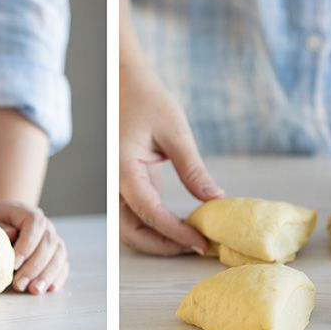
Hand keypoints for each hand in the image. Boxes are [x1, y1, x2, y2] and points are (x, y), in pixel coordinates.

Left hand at [0, 200, 68, 293]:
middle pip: (49, 242)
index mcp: (27, 213)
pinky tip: (49, 289)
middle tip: (19, 284)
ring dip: (47, 274)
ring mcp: (53, 240)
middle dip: (35, 266)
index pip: (35, 223)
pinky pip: (63, 265)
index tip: (14, 264)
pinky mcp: (56, 256)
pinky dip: (58, 277)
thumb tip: (11, 235)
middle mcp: (45, 226)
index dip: (28, 244)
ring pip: (59, 255)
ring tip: (34, 290)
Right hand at [119, 63, 222, 254]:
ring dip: (157, 241)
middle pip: (132, 232)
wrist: (125, 83)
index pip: (150, 213)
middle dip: (164, 245)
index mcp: (123, 170)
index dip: (176, 232)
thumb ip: (193, 170)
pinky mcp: (127, 186)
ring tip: (190, 239)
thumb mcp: (175, 132)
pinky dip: (154, 228)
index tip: (201, 241)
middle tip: (198, 245)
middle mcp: (114, 184)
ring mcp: (117, 187)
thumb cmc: (148, 100)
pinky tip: (180, 226)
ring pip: (130, 230)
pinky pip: (135, 217)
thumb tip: (215, 200)